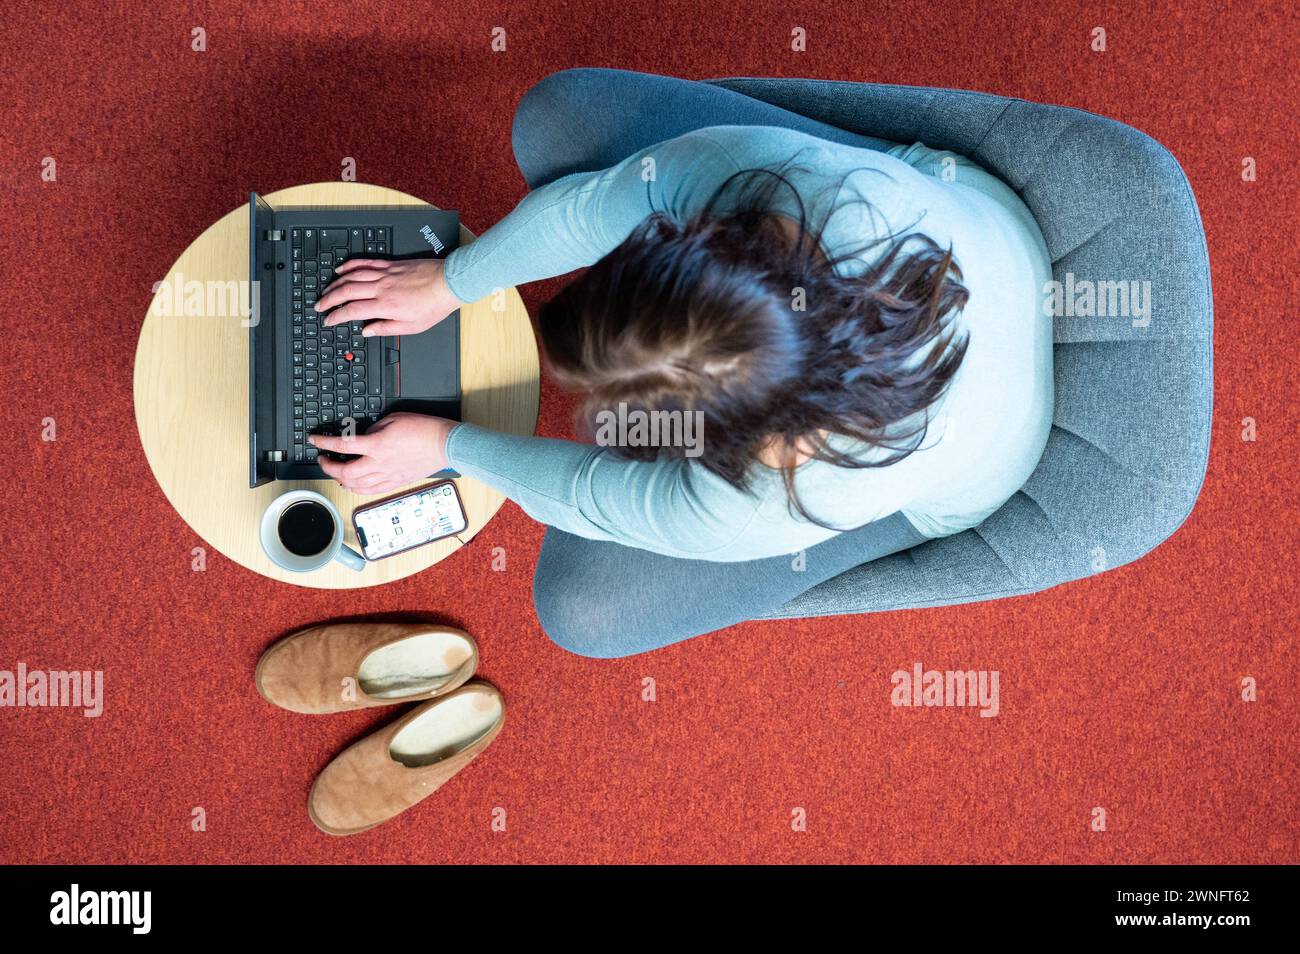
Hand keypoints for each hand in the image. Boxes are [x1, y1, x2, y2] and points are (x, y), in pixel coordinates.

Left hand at [310, 413, 457, 494]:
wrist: (443, 444)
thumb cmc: (423, 430)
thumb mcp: (393, 419)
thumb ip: (374, 428)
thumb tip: (362, 437)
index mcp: (377, 445)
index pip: (342, 446)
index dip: (323, 443)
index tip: (314, 440)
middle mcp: (379, 464)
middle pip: (344, 472)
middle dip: (328, 467)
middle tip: (323, 459)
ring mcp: (387, 476)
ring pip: (355, 486)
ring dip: (340, 480)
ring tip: (336, 472)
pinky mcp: (395, 482)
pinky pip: (370, 491)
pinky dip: (356, 489)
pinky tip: (353, 484)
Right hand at [314, 257, 463, 337]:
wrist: (448, 283)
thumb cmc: (434, 305)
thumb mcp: (412, 327)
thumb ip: (386, 328)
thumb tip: (367, 331)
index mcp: (385, 306)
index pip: (352, 310)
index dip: (336, 316)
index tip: (328, 321)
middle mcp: (381, 288)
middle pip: (346, 291)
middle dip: (328, 299)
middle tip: (318, 306)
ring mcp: (385, 274)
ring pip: (352, 276)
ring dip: (335, 283)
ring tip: (325, 290)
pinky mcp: (390, 265)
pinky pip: (365, 263)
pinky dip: (350, 265)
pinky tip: (341, 269)